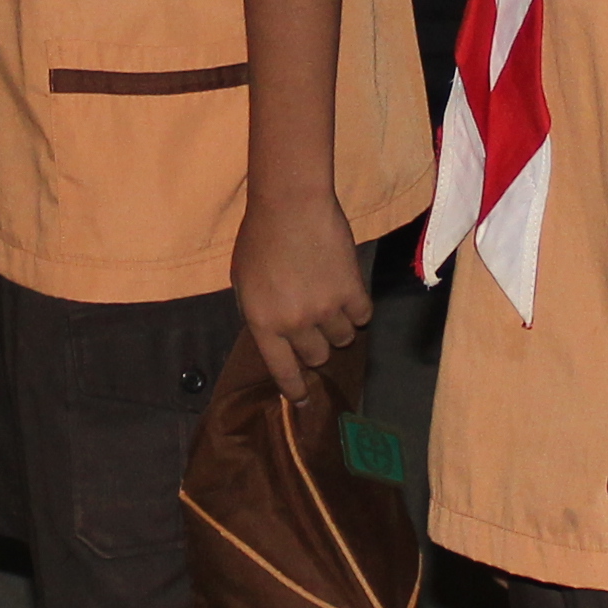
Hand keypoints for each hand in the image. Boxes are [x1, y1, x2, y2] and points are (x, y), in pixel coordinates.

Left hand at [228, 181, 369, 398]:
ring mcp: (326, 309)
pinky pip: (363, 316)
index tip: (302, 402)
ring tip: (331, 303)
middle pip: (318, 356)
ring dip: (339, 327)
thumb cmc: (259, 238)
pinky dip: (357, 308)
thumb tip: (274, 337)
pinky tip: (348, 291)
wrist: (290, 205)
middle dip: (316, 346)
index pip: (282, 370)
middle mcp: (296, 323)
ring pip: (344, 339)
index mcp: (264, 324)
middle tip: (315, 326)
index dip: (294, 389)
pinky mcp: (352, 291)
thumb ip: (259, 314)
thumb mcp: (244, 283)